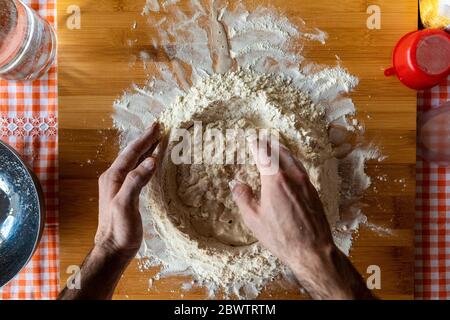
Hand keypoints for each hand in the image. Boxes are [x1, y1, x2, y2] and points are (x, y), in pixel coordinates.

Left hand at [95, 123, 160, 258]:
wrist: (113, 249)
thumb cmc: (119, 229)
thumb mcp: (126, 204)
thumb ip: (136, 181)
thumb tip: (152, 160)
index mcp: (113, 177)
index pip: (131, 153)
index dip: (145, 139)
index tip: (157, 126)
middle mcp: (113, 178)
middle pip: (131, 154)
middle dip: (145, 141)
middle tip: (159, 128)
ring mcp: (118, 186)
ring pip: (133, 162)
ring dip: (145, 150)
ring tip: (157, 141)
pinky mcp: (124, 194)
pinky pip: (136, 172)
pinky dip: (145, 163)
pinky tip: (151, 164)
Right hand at [230, 137, 372, 299]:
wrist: (312, 249)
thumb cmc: (281, 236)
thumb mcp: (253, 219)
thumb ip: (243, 197)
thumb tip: (237, 184)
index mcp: (275, 180)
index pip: (263, 154)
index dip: (256, 145)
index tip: (251, 140)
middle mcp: (292, 176)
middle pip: (280, 152)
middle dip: (269, 144)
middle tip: (262, 139)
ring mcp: (305, 182)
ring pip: (293, 158)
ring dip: (282, 150)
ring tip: (275, 147)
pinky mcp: (313, 190)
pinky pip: (300, 168)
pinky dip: (292, 160)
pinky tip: (290, 166)